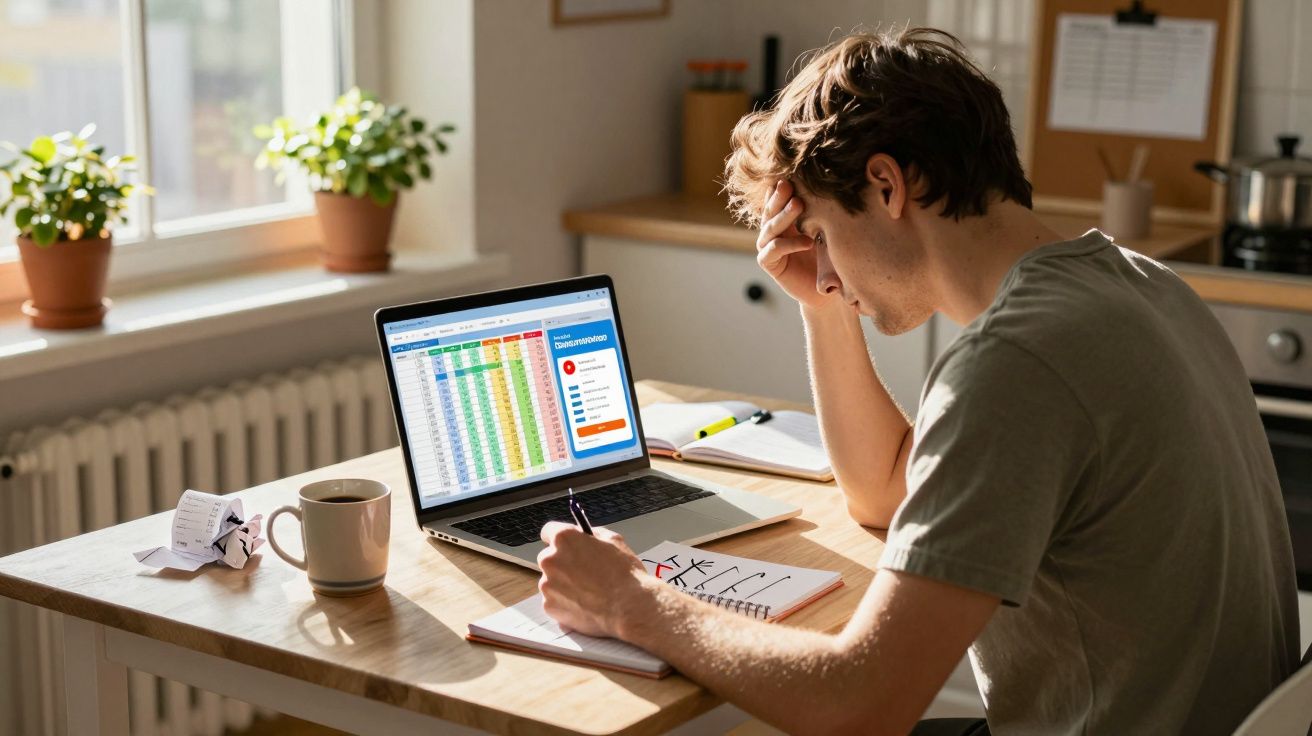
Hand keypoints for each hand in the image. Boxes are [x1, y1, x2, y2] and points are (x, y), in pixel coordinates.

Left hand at [537, 522, 651, 637]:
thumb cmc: (624, 574)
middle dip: (561, 563)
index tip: (564, 545)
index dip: (559, 539)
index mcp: (564, 539)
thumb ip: (592, 535)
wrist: (629, 607)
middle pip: (548, 558)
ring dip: (563, 584)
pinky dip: (564, 602)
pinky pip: (553, 600)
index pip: (548, 531)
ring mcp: (547, 584)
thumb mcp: (613, 540)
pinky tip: (584, 604)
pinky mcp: (549, 606)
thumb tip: (583, 536)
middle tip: (581, 572)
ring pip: (550, 581)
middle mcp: (550, 560)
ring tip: (587, 592)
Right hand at [756, 180, 828, 309]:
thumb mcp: (826, 230)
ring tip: (799, 204)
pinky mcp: (768, 263)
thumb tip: (835, 181)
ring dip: (784, 215)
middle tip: (789, 183)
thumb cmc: (828, 257)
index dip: (782, 186)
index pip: (779, 198)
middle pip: (771, 209)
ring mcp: (768, 246)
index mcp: (785, 219)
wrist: (825, 290)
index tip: (794, 172)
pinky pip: (774, 249)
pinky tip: (808, 242)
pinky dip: (790, 244)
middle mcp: (773, 230)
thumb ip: (821, 212)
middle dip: (780, 196)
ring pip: (771, 226)